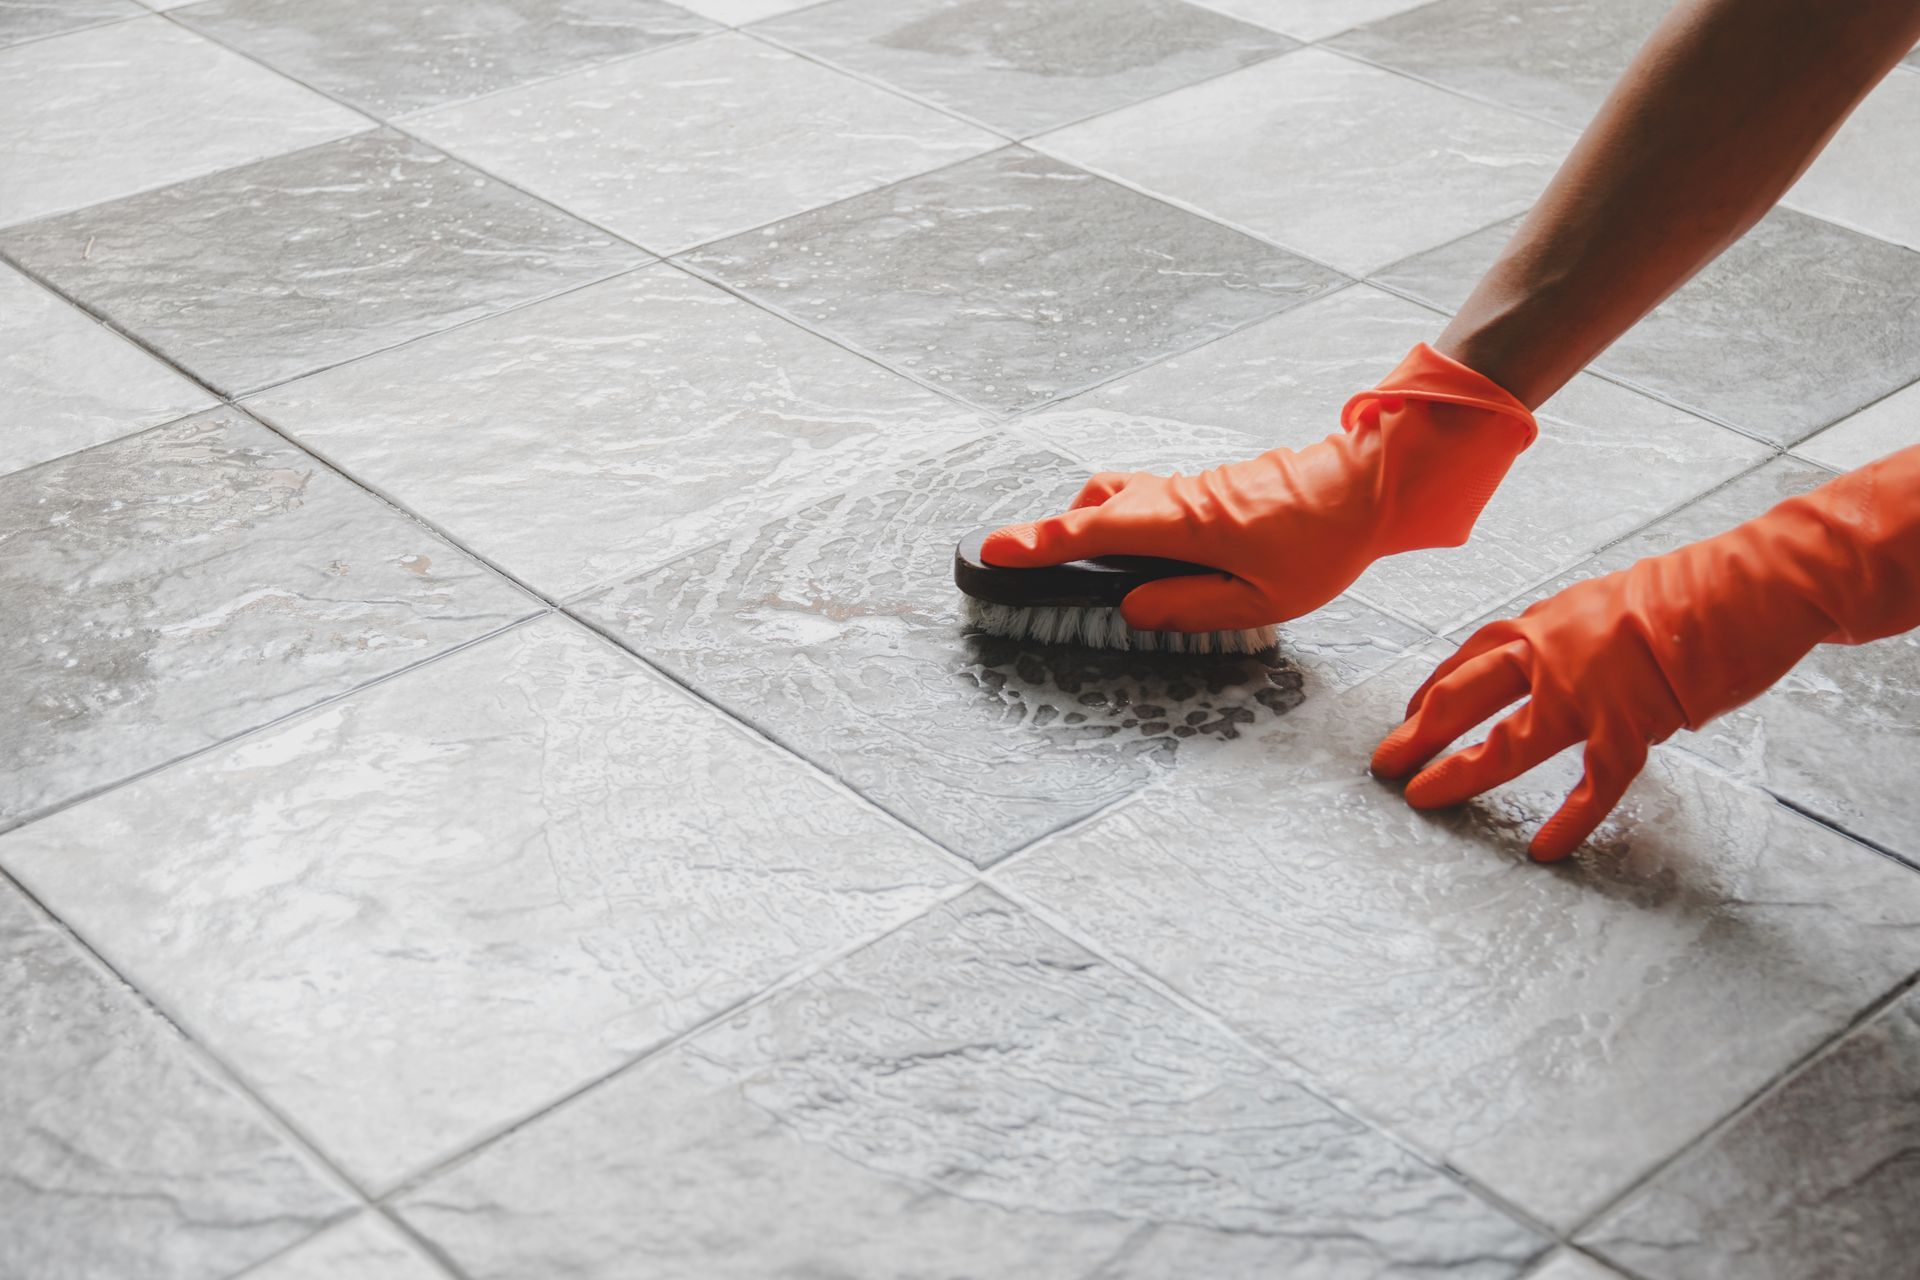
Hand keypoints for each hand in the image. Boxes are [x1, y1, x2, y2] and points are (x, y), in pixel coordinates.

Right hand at [982, 344, 1536, 630]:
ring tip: (1080, 567)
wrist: (1369, 484)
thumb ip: (1190, 607)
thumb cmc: (1324, 544)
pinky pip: (1148, 500)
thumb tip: (1132, 607)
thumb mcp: (1262, 600)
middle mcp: (1177, 498)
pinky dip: (1125, 522)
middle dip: (1052, 534)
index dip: (1040, 543)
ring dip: (1091, 526)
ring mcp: (1190, 488)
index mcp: (1184, 525)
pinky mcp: (1206, 488)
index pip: (1094, 533)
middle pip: (1096, 507)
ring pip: (1121, 498)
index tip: (992, 550)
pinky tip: (1141, 558)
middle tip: (1018, 561)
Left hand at [1370, 572, 1686, 860]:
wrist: (1751, 586)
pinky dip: (1570, 821)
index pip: (1471, 657)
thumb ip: (1576, 637)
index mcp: (1549, 622)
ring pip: (1510, 743)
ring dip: (1462, 773)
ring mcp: (1589, 692)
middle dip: (1419, 732)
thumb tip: (1560, 663)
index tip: (1410, 714)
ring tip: (1426, 799)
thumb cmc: (1695, 589)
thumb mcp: (1612, 601)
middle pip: (1465, 696)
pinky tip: (1544, 849)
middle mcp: (1554, 653)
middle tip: (1385, 763)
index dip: (1434, 689)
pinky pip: (1593, 785)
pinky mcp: (1633, 725)